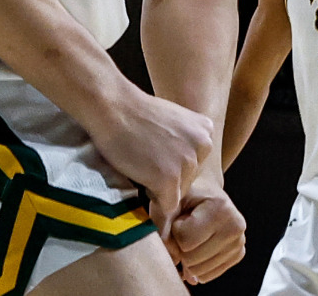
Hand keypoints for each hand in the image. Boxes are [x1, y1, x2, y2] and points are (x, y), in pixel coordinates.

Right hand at [78, 86, 213, 235]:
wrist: (111, 106)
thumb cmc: (132, 113)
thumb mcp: (172, 121)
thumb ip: (183, 141)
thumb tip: (181, 168)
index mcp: (206, 130)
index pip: (195, 164)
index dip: (172, 164)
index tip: (155, 154)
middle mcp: (204, 146)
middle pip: (188, 181)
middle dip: (167, 178)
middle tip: (144, 160)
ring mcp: (188, 163)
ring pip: (177, 195)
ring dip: (158, 190)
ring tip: (139, 167)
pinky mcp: (170, 180)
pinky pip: (166, 208)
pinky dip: (155, 210)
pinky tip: (141, 191)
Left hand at [162, 183, 244, 284]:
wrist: (206, 192)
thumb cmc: (187, 195)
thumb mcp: (171, 204)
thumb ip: (164, 229)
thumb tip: (174, 261)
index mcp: (220, 208)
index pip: (185, 240)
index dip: (175, 231)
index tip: (181, 217)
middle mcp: (235, 226)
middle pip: (192, 259)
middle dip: (181, 247)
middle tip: (186, 227)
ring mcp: (239, 242)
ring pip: (199, 271)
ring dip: (188, 256)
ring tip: (194, 235)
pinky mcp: (238, 254)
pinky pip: (208, 275)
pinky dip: (197, 266)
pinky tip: (200, 247)